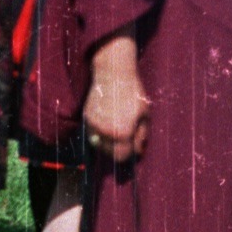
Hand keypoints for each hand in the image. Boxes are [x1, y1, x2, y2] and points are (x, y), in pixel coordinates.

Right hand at [84, 32, 149, 163]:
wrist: (113, 75)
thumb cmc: (133, 93)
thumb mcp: (144, 114)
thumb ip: (141, 135)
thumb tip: (139, 152)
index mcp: (122, 133)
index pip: (122, 156)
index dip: (128, 153)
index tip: (131, 145)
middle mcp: (106, 132)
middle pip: (109, 153)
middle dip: (118, 148)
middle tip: (125, 135)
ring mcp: (94, 125)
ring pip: (99, 144)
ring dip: (107, 141)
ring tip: (116, 126)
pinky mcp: (86, 117)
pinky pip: (92, 133)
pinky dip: (99, 132)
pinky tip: (107, 120)